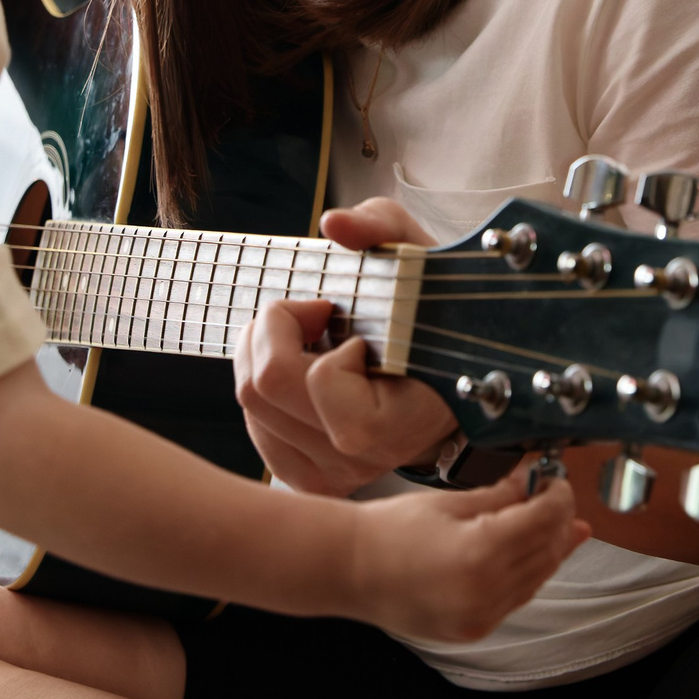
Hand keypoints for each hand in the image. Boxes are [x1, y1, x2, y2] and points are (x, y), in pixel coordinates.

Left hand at [233, 198, 458, 495]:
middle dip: (275, 328)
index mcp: (404, 418)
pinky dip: (263, 383)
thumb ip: (383, 230)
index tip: (358, 332)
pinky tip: (302, 369)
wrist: (449, 379)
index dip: (328, 342)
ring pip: (249, 404)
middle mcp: (366, 458)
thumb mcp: (418, 257)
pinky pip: (253, 424)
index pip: (324, 382)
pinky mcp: (307, 474)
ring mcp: (334, 474)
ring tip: (311, 339)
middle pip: (265, 387)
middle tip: (315, 312)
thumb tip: (336, 223)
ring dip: (265, 352)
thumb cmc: (432, 317)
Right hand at [342, 470, 588, 642]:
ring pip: (536, 579)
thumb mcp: (449, 501)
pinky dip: (526, 575)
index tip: (556, 481)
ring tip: (555, 526)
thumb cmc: (389, 530)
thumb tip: (534, 480)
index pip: (543, 520)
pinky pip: (514, 599)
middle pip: (546, 552)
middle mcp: (485, 591)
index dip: (558, 496)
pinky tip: (525, 555)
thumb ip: (500, 495)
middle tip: (557, 498)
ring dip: (548, 550)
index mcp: (479, 552)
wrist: (349, 569)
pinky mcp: (473, 629)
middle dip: (558, 522)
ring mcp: (480, 616)